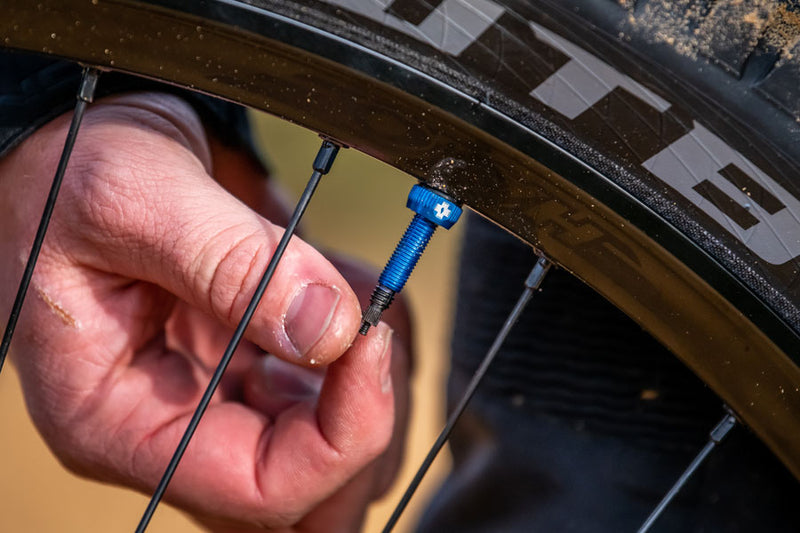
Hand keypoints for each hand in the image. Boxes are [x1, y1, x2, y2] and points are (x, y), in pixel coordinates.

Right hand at [0, 92, 409, 530]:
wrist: (78, 145)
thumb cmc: (68, 173)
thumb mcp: (133, 198)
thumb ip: (233, 265)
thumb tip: (330, 329)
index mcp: (119, 422)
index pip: (257, 489)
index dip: (339, 435)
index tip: (371, 342)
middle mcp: (172, 427)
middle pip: (305, 494)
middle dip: (363, 420)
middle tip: (374, 327)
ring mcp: (216, 400)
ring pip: (331, 451)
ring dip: (372, 383)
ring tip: (357, 291)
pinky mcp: (250, 366)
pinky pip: (333, 395)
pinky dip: (363, 348)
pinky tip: (346, 283)